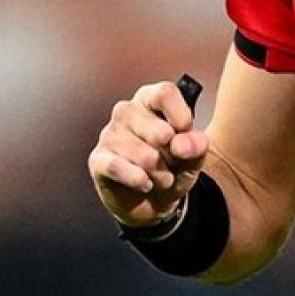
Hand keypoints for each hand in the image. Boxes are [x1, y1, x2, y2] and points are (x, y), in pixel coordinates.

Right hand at [88, 81, 209, 226]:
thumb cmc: (173, 168)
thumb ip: (196, 146)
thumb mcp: (194, 157)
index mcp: (150, 100)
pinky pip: (118, 167)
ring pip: (145, 156)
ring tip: (161, 178)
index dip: (182, 118)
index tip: (186, 136)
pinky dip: (139, 180)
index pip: (165, 93)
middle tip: (172, 163)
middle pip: (160, 131)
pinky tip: (145, 184)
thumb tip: (182, 143)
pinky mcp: (98, 159)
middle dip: (173, 157)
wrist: (153, 201)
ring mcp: (109, 135)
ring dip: (160, 174)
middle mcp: (126, 112)